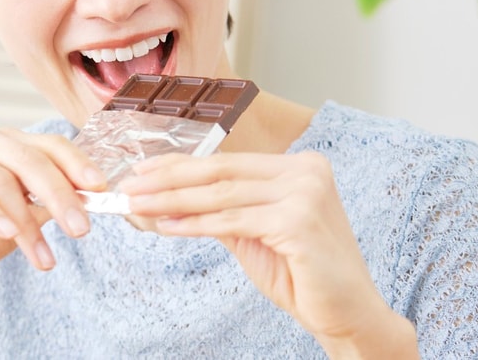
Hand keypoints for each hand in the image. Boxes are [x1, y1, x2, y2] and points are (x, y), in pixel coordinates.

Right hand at [0, 119, 105, 286]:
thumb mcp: (22, 220)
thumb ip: (49, 203)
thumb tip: (91, 195)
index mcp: (2, 140)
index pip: (47, 144)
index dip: (76, 164)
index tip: (101, 189)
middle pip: (28, 158)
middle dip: (59, 195)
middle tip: (80, 230)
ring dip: (24, 221)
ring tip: (42, 256)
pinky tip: (6, 234)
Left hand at [119, 151, 407, 350]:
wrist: (347, 315)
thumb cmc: (304, 276)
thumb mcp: (256, 233)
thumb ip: (222, 210)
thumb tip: (168, 195)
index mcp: (301, 166)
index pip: (228, 163)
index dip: (180, 165)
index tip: (143, 170)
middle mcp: (306, 170)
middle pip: (221, 173)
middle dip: (169, 179)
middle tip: (130, 185)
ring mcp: (305, 193)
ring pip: (222, 195)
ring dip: (173, 201)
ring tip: (139, 205)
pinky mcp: (298, 221)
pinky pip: (232, 221)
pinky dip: (194, 224)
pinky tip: (167, 225)